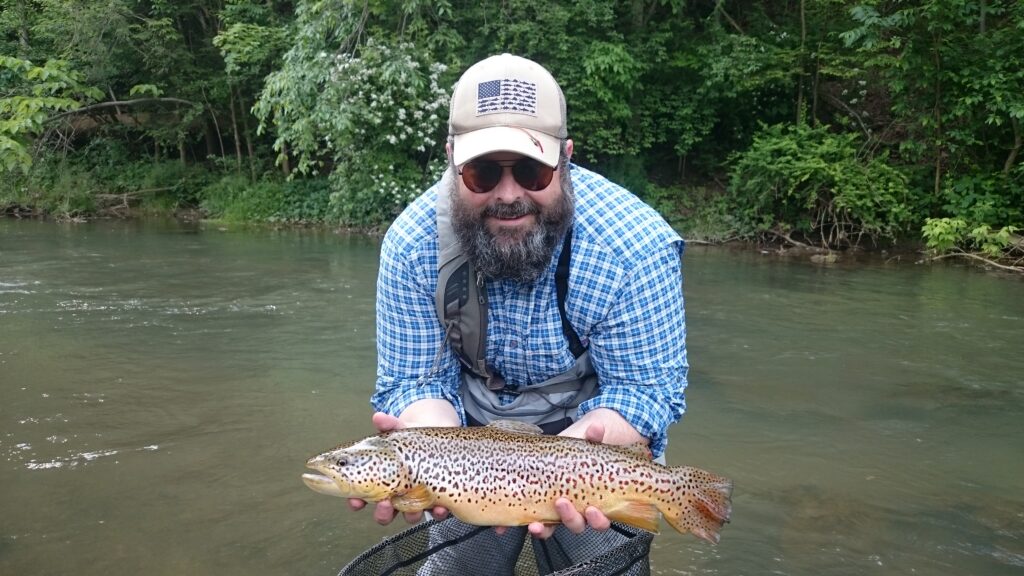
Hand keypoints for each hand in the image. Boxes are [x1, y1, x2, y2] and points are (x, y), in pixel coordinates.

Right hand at [347, 405, 457, 525]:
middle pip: (384, 514)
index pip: (361, 498)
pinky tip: (440, 506)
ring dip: (410, 515)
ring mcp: (417, 499)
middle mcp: (397, 496)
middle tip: (384, 504)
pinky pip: (437, 512)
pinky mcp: (437, 499)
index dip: (356, 502)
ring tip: (413, 508)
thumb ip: (389, 424)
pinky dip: (438, 512)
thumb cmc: (411, 440)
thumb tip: (378, 417)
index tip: (356, 500)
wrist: (439, 437)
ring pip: (409, 516)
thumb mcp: (399, 430)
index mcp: (380, 483)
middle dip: (383, 513)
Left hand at [526, 419, 614, 538]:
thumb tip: (597, 428)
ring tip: (534, 524)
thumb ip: (594, 437)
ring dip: (543, 529)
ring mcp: (553, 510)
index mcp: (590, 500)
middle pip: (575, 525)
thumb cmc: (578, 451)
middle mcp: (573, 509)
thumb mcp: (587, 443)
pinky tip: (507, 525)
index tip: (592, 509)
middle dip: (569, 518)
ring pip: (551, 528)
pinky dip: (516, 525)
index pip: (598, 520)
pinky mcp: (533, 506)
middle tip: (562, 503)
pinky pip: (527, 520)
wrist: (562, 448)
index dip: (598, 520)